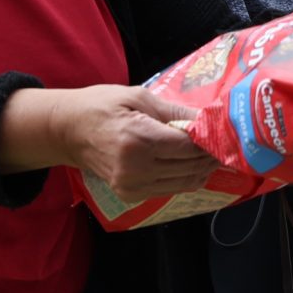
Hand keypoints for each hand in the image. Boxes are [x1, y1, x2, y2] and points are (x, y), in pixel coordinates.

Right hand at [49, 85, 216, 202]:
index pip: (189, 145)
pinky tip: (193, 164)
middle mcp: (136, 168)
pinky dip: (186, 177)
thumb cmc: (101, 106)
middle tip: (225, 143)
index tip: (225, 132)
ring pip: (185, 182)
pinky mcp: (131, 195)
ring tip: (213, 153)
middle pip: (190, 166)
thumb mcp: (138, 97)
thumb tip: (209, 118)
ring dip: (203, 169)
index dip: (211, 139)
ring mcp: (133, 186)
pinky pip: (171, 189)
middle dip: (212, 155)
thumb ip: (175, 111)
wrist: (67, 131)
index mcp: (138, 139)